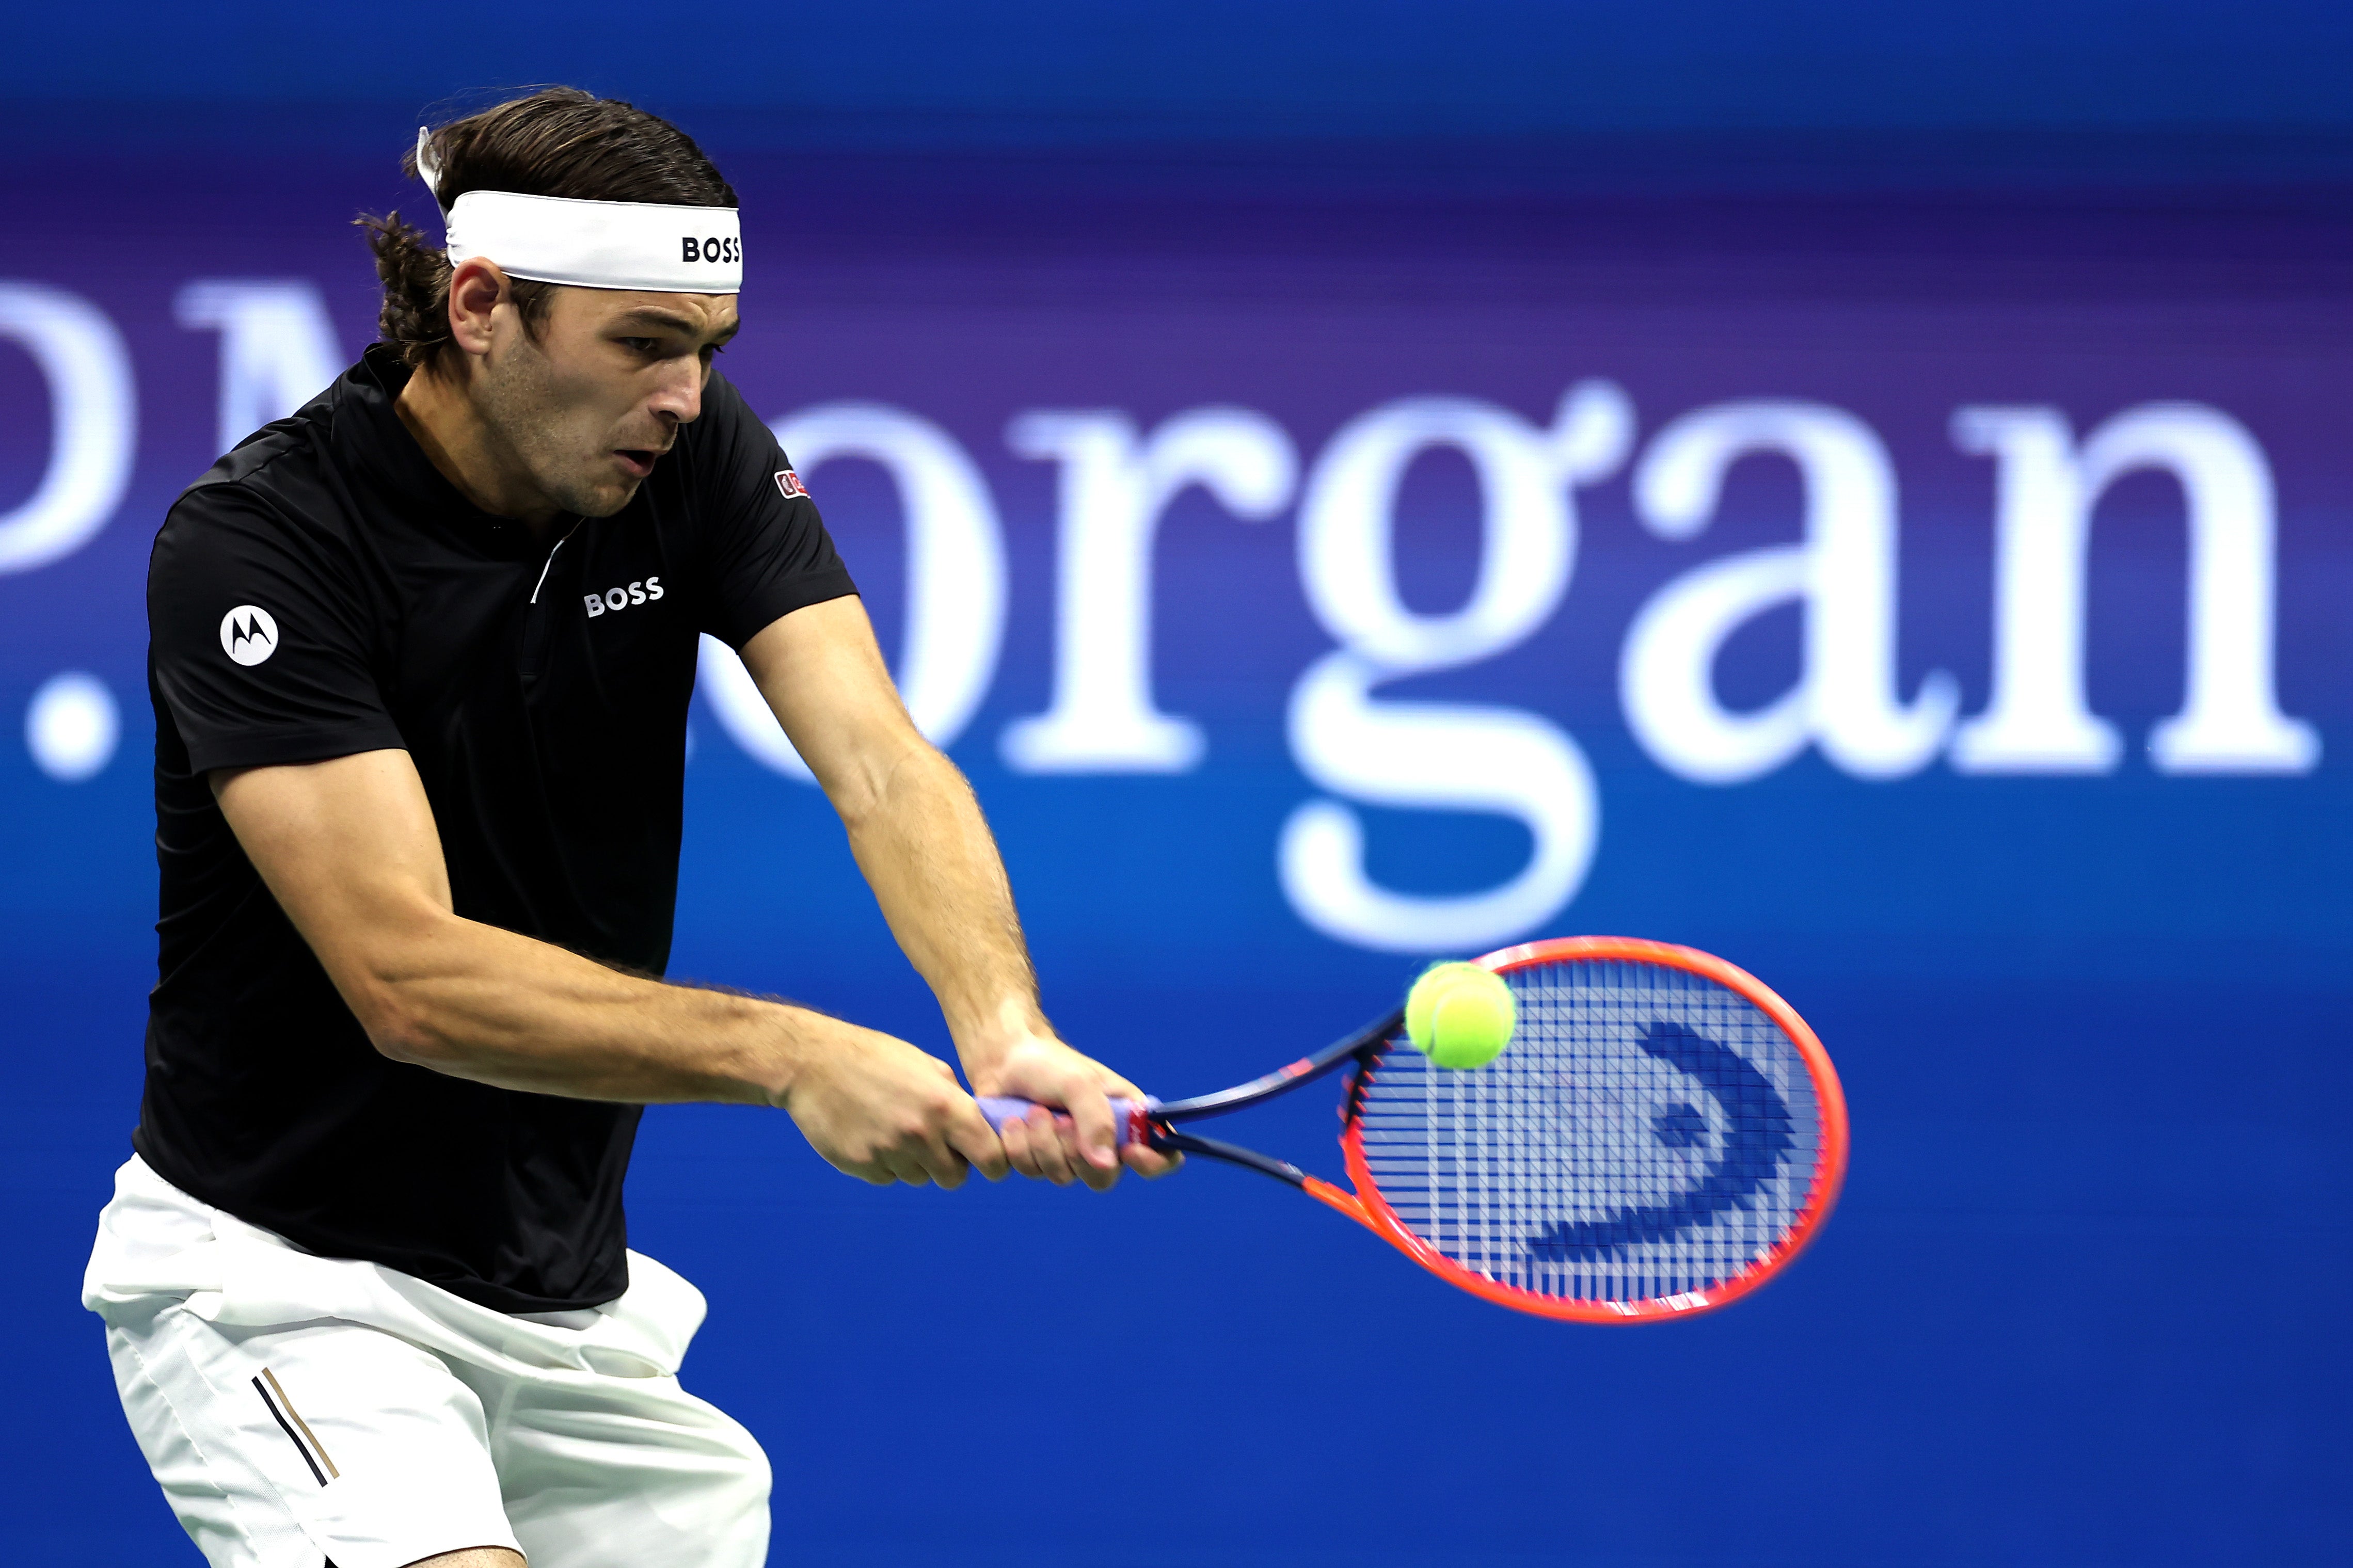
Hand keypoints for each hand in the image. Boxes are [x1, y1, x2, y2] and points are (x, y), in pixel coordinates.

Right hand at [782, 1020, 1008, 1187]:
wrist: (812, 1063)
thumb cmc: (875, 1058)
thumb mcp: (927, 1066)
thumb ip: (956, 1099)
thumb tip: (980, 1127)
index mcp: (946, 1106)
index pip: (991, 1156)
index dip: (993, 1162)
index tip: (988, 1162)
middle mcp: (921, 1133)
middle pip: (955, 1178)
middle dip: (951, 1166)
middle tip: (936, 1144)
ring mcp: (890, 1152)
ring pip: (919, 1178)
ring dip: (915, 1162)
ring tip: (895, 1128)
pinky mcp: (862, 1165)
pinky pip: (888, 1177)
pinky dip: (885, 1163)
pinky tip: (871, 1133)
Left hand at [967, 1034, 1183, 1191]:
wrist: (1003, 1059)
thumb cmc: (1050, 1064)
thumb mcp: (1078, 1083)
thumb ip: (1096, 1120)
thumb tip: (1105, 1164)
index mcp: (1127, 1121)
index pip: (1162, 1157)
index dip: (1152, 1164)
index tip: (1128, 1152)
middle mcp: (1101, 1144)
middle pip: (1102, 1179)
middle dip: (1074, 1150)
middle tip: (1059, 1118)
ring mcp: (1065, 1156)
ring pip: (1059, 1176)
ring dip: (1040, 1143)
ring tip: (1032, 1111)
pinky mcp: (1033, 1160)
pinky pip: (1024, 1172)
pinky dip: (1013, 1146)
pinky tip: (1010, 1122)